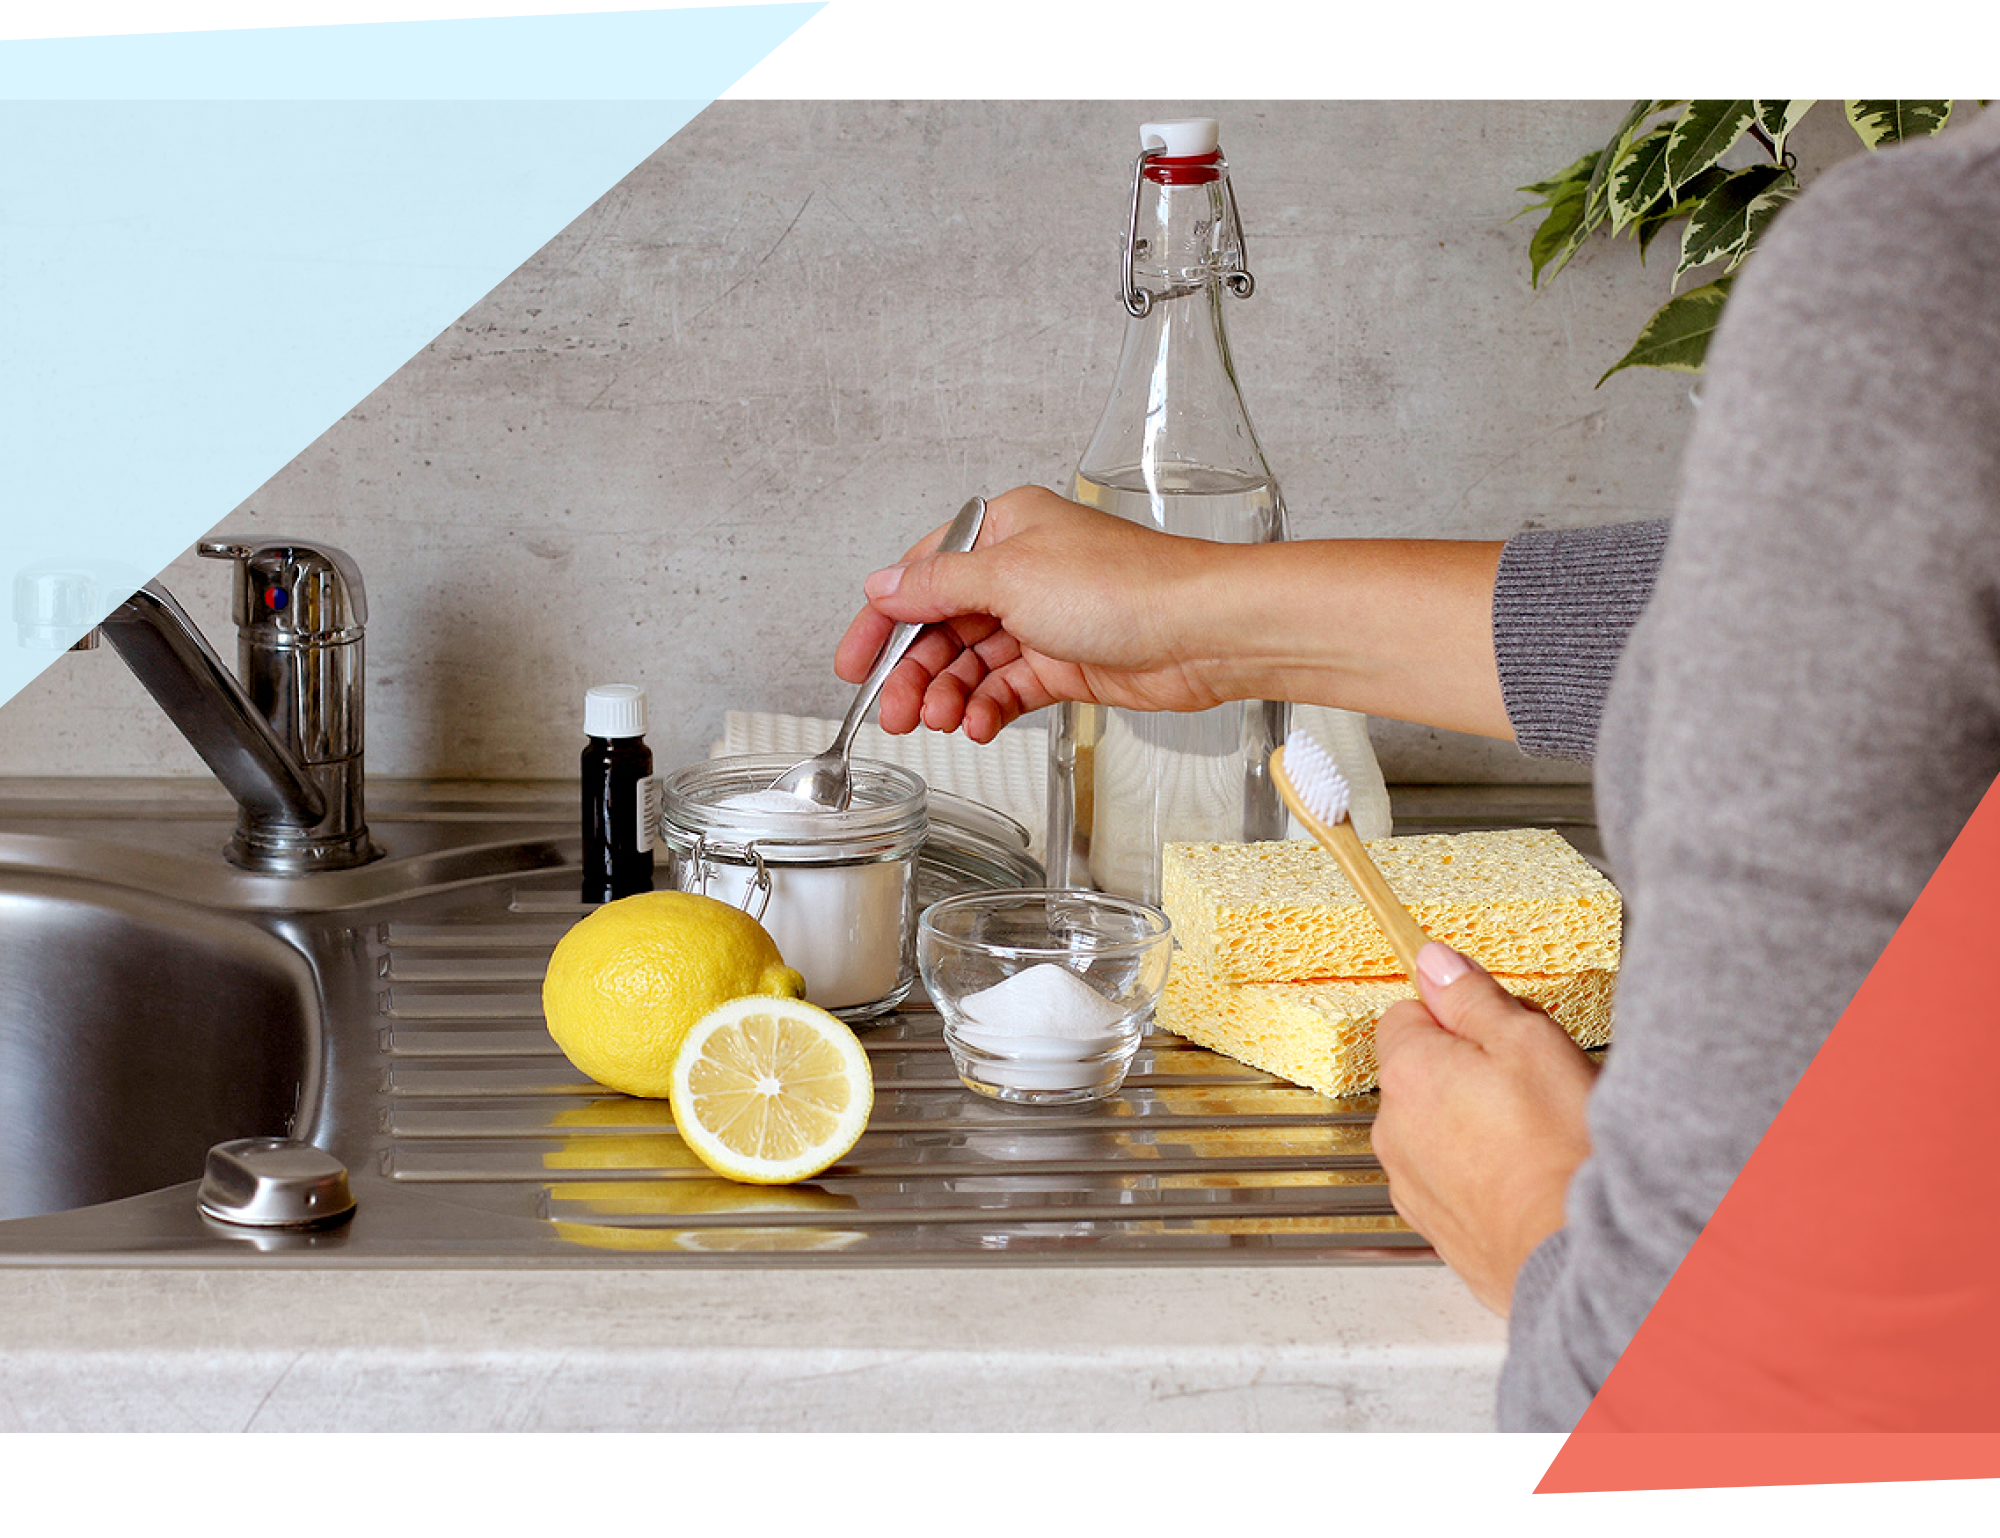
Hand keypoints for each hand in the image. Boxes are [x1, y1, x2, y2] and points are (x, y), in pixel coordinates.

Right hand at [834, 485, 1238, 741]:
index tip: (854, 664)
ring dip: (949, 695)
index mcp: (1004, 529)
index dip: (883, 622)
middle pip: (942, 625)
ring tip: (940, 723)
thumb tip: (883, 585)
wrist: (1201, 632)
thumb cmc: (1124, 586)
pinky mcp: (1066, 662)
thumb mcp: (1009, 577)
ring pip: (973, 663)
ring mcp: (1044, 618)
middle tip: (894, 712)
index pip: (921, 574)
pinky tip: (977, 725)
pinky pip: (1008, 688)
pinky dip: (988, 708)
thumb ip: (937, 586)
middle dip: (914, 671)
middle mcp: (1021, 570)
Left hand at [1371, 943, 1599, 1314]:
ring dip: (1474, 1122)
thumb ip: (1472, 998)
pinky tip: (1527, 1175)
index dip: (1457, 1015)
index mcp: (1408, 1073)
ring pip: (1436, 1127)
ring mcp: (1410, 1181)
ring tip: (1536, 1134)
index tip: (1496, 1026)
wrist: (1576, 1255)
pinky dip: (1480, 1172)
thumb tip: (1434, 962)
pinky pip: (1451, 1177)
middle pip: (1422, 1072)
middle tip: (1531, 1081)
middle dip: (1467, 1069)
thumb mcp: (1528, 1043)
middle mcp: (1394, 1128)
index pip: (1407, 1014)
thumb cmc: (1560, 1152)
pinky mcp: (1435, 1224)